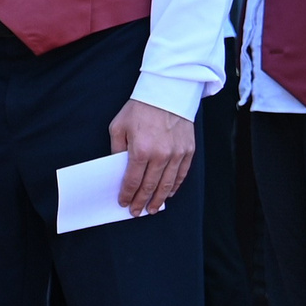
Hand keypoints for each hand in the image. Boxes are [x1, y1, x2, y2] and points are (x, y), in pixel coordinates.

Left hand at [110, 99, 194, 215]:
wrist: (167, 93)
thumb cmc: (139, 108)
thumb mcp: (119, 127)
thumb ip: (117, 150)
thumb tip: (118, 168)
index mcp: (140, 150)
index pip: (132, 181)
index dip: (128, 195)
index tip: (124, 203)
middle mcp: (161, 155)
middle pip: (150, 186)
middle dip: (142, 202)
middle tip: (137, 212)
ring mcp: (177, 154)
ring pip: (168, 184)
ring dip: (159, 199)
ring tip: (152, 209)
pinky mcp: (188, 151)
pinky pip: (182, 174)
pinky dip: (175, 186)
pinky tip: (168, 193)